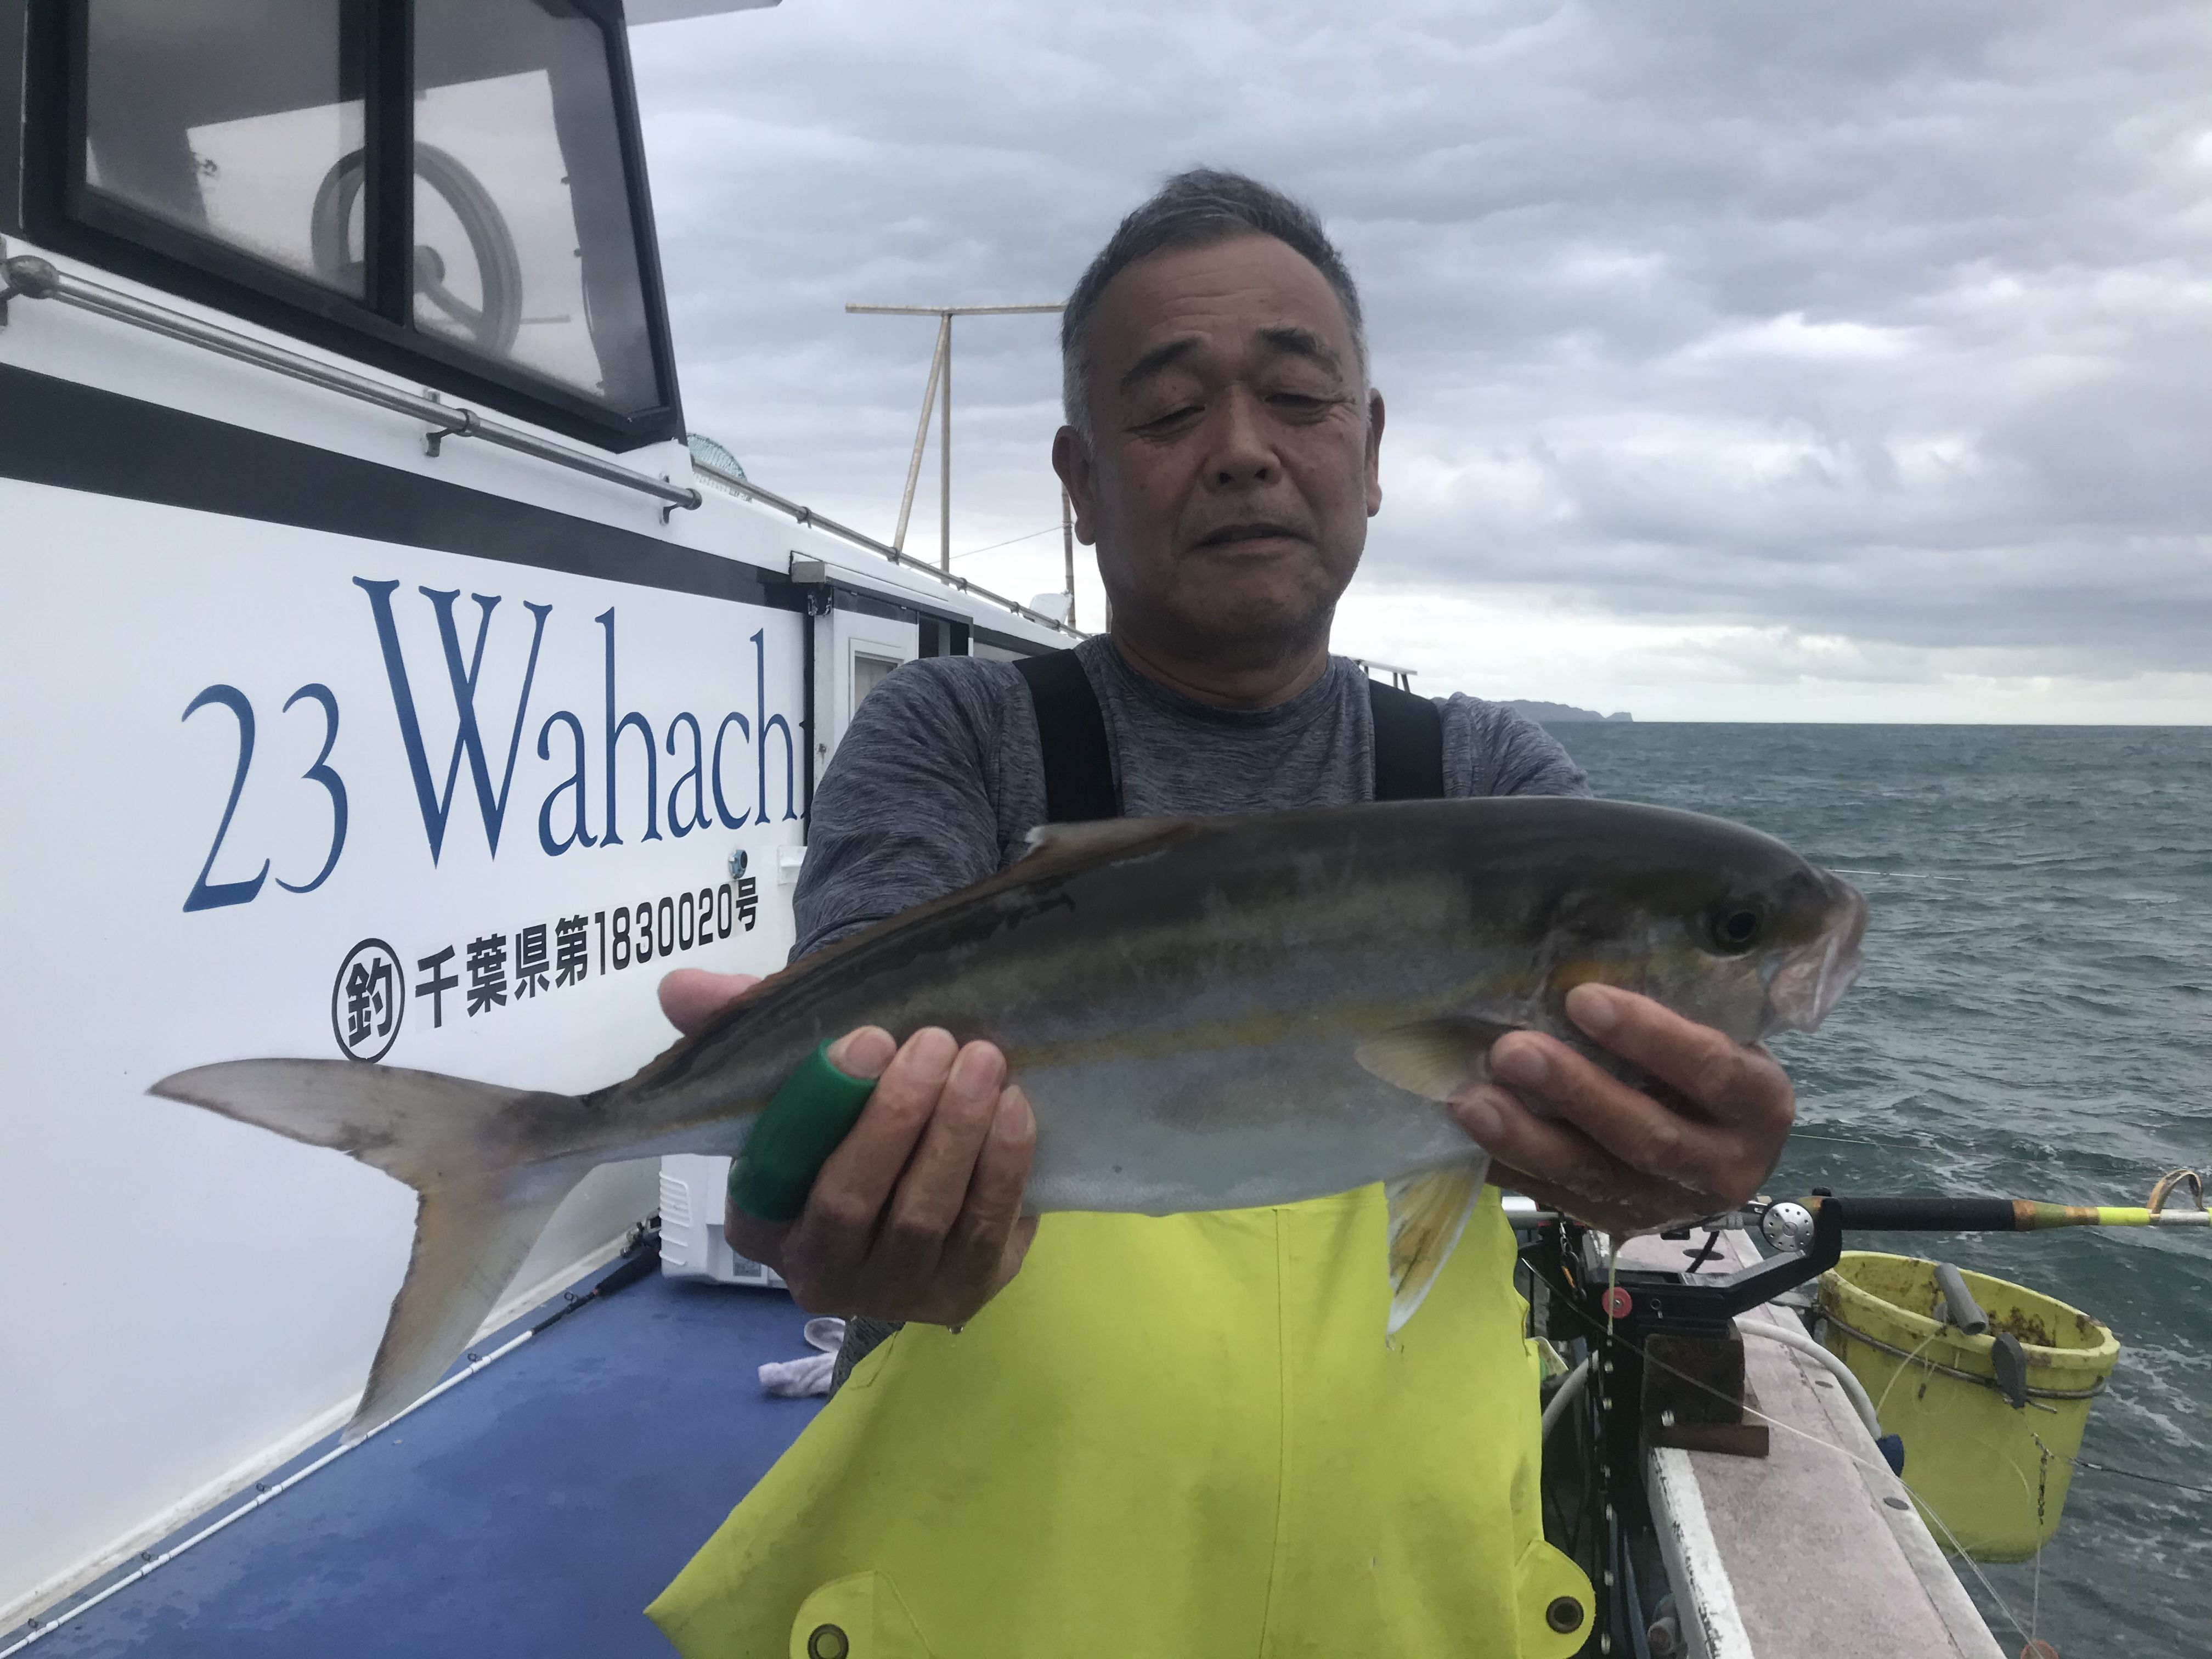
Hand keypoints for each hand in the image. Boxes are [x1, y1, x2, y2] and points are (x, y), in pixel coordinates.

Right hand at [658, 968, 1038, 1325]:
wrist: (928, 1174)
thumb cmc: (848, 1121)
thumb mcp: (799, 1074)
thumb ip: (737, 1026)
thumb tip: (679, 986)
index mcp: (760, 1220)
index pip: (780, 1167)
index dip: (822, 1104)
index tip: (868, 1037)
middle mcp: (818, 1272)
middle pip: (853, 1200)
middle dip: (897, 1116)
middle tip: (935, 1043)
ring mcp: (895, 1292)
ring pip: (923, 1217)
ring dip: (957, 1134)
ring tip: (982, 1061)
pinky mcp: (964, 1291)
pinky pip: (985, 1231)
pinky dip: (1003, 1167)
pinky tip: (1014, 1108)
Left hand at [1450, 982, 1794, 1233]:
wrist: (1719, 1144)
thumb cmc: (1707, 1065)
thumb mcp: (1716, 1034)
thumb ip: (1674, 1010)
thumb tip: (1578, 963)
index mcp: (1759, 1107)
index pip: (1711, 1071)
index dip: (1649, 1036)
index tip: (1582, 998)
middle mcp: (1723, 1167)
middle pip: (1647, 1136)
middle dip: (1574, 1092)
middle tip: (1510, 1050)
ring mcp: (1668, 1206)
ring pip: (1594, 1178)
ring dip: (1526, 1138)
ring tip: (1472, 1100)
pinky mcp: (1617, 1224)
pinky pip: (1556, 1197)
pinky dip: (1509, 1165)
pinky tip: (1466, 1134)